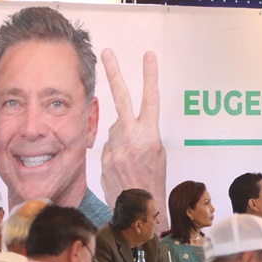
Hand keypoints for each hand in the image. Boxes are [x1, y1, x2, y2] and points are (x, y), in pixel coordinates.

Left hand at [100, 49, 167, 229]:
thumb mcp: (158, 154)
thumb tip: (122, 123)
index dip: (150, 76)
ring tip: (132, 159)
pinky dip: (115, 153)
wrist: (140, 209)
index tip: (148, 56)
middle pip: (122, 98)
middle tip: (107, 52)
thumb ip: (141, 134)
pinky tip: (123, 167)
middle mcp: (131, 137)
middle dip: (115, 73)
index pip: (151, 99)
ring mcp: (115, 146)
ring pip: (115, 130)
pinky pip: (108, 146)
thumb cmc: (154, 181)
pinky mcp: (103, 157)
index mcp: (150, 135)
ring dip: (122, 138)